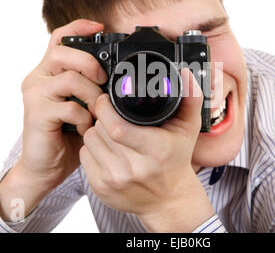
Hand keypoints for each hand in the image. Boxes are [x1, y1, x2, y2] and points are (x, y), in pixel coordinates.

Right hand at [18, 19, 107, 188]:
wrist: (44, 167)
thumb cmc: (66, 135)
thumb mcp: (81, 105)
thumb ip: (90, 87)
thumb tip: (118, 77)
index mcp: (49, 72)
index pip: (59, 39)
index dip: (79, 27)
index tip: (100, 27)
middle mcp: (38, 79)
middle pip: (62, 52)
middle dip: (90, 63)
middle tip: (103, 80)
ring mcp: (35, 95)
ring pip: (70, 79)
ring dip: (92, 95)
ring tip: (97, 111)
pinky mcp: (37, 114)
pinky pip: (70, 107)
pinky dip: (85, 118)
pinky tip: (86, 128)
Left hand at [80, 68, 214, 231]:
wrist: (168, 200)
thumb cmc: (176, 160)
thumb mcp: (188, 129)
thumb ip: (190, 99)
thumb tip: (186, 74)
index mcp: (154, 151)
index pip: (116, 127)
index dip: (105, 108)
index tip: (106, 99)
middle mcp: (133, 168)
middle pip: (99, 130)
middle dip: (101, 117)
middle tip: (110, 114)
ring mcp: (114, 180)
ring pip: (89, 141)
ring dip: (95, 131)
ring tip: (109, 130)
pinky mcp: (101, 188)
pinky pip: (84, 156)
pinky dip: (91, 147)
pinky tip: (105, 147)